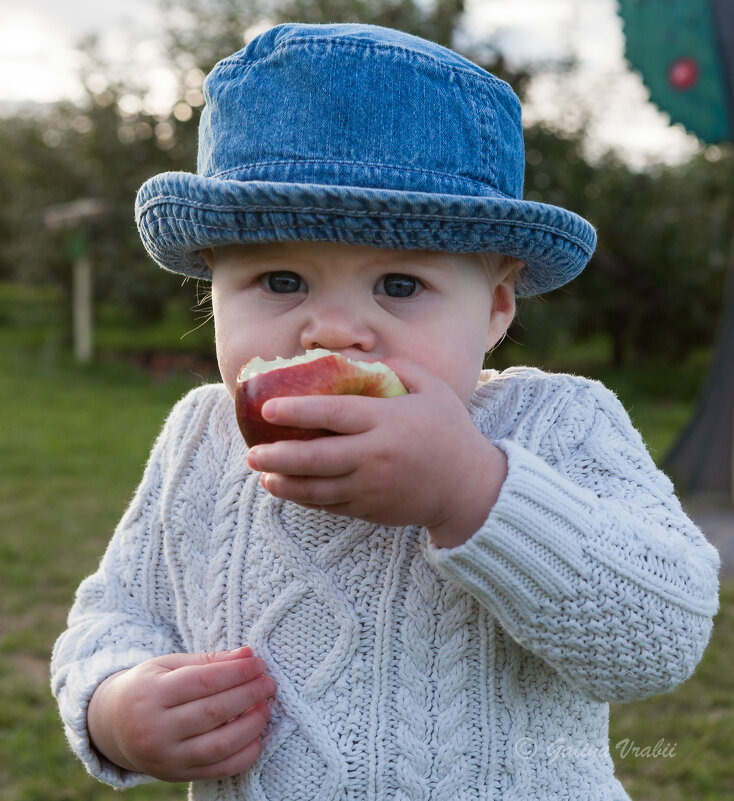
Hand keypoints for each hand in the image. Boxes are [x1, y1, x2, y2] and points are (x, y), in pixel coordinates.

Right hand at [87, 647, 275, 781]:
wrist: (114, 724)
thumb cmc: (150, 686)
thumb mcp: (169, 665)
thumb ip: (209, 661)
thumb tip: (248, 655)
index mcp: (151, 694)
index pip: (203, 681)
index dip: (236, 672)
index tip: (259, 664)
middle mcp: (155, 729)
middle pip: (212, 712)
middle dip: (248, 695)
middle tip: (269, 683)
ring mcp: (165, 757)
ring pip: (217, 745)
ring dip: (250, 726)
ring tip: (265, 708)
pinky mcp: (176, 775)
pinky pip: (217, 770)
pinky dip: (243, 756)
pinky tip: (257, 737)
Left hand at [246, 358, 506, 546]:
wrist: (469, 488)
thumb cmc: (450, 432)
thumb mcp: (432, 390)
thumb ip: (396, 369)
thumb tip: (354, 360)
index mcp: (387, 422)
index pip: (334, 414)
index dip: (298, 411)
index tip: (267, 409)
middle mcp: (375, 457)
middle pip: (316, 458)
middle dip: (279, 456)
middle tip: (253, 452)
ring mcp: (371, 487)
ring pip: (317, 489)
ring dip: (285, 483)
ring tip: (262, 474)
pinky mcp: (370, 509)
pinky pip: (330, 505)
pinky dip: (305, 498)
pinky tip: (288, 490)